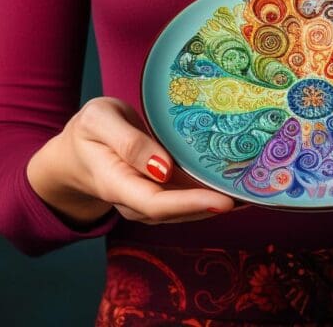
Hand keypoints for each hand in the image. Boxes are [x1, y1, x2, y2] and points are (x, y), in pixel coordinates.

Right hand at [27, 96, 247, 226]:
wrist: (75, 153)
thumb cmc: (88, 131)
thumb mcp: (98, 120)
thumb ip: (127, 142)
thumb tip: (162, 168)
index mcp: (116, 183)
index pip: (156, 203)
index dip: (191, 204)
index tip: (224, 200)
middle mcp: (135, 200)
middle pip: (178, 211)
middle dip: (216, 205)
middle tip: (256, 193)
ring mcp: (149, 200)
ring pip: (187, 208)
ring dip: (219, 201)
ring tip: (257, 189)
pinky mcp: (162, 193)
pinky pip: (188, 197)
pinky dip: (213, 192)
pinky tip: (241, 183)